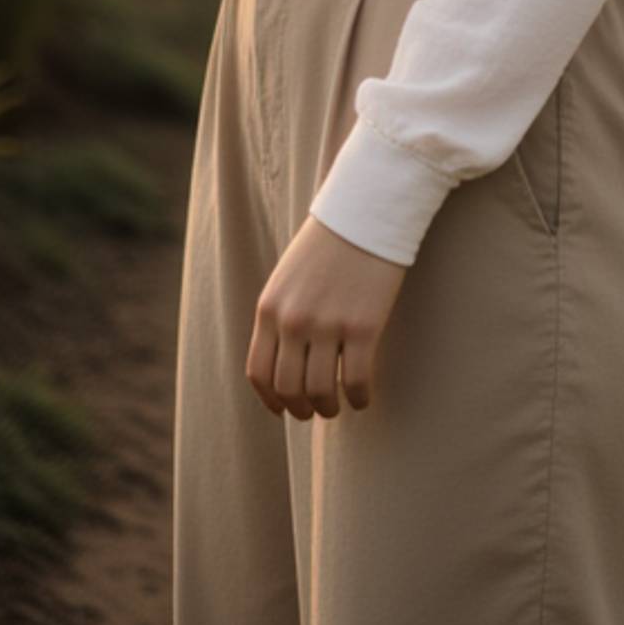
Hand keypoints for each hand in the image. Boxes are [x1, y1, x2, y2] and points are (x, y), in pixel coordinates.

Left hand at [247, 213, 406, 416]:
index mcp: (269, 308)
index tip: (283, 409)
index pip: (259, 372)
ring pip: (321, 391)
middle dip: (301, 409)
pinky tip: (363, 397)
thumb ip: (281, 316)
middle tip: (314, 411)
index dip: (270, 400)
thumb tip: (286, 363)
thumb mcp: (287, 278)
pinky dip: (360, 397)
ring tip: (338, 406)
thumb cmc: (328, 244)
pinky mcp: (362, 327)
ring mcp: (327, 325)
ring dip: (329, 408)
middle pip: (289, 388)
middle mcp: (293, 321)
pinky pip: (357, 380)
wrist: (364, 213)